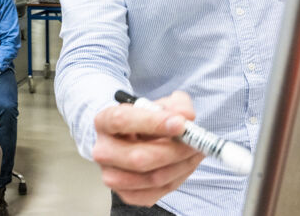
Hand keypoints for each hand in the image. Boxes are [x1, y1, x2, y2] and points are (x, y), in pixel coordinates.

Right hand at [92, 91, 203, 206]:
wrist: (133, 141)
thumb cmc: (145, 121)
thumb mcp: (159, 105)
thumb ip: (176, 105)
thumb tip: (187, 116)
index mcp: (104, 121)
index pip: (122, 121)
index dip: (153, 122)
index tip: (181, 123)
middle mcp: (103, 150)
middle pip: (138, 157)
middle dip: (174, 150)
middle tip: (196, 142)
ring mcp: (112, 175)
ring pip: (152, 177)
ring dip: (181, 165)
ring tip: (195, 152)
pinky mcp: (126, 194)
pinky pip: (157, 191)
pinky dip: (178, 178)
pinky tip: (186, 164)